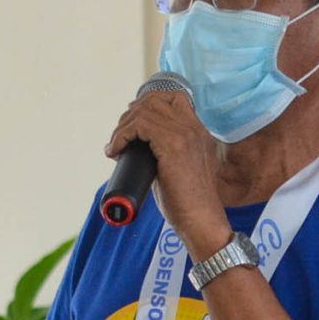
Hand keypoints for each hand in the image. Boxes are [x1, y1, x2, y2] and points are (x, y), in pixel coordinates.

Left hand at [106, 87, 228, 256]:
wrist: (202, 221)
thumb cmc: (189, 205)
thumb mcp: (179, 170)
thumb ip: (165, 155)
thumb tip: (136, 151)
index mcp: (198, 132)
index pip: (172, 98)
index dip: (146, 105)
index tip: (132, 126)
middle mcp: (194, 128)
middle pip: (154, 100)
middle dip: (130, 116)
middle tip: (119, 138)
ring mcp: (185, 134)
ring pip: (144, 110)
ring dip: (123, 126)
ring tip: (116, 145)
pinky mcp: (174, 145)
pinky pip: (140, 125)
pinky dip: (122, 135)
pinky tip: (116, 150)